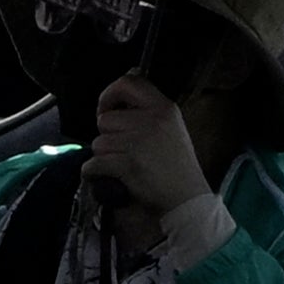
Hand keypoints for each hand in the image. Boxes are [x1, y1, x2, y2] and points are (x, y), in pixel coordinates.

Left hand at [81, 71, 209, 231]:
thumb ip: (148, 109)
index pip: (128, 82)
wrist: (188, 201)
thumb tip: (123, 83)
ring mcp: (140, 143)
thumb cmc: (178, 168)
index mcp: (164, 109)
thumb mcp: (172, 128)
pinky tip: (111, 177)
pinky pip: (94, 164)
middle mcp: (152, 121)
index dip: (110, 94)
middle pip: (105, 119)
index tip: (106, 109)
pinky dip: (95, 173)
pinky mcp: (128, 164)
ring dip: (104, 157)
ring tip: (125, 166)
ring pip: (98, 143)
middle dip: (108, 136)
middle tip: (126, 151)